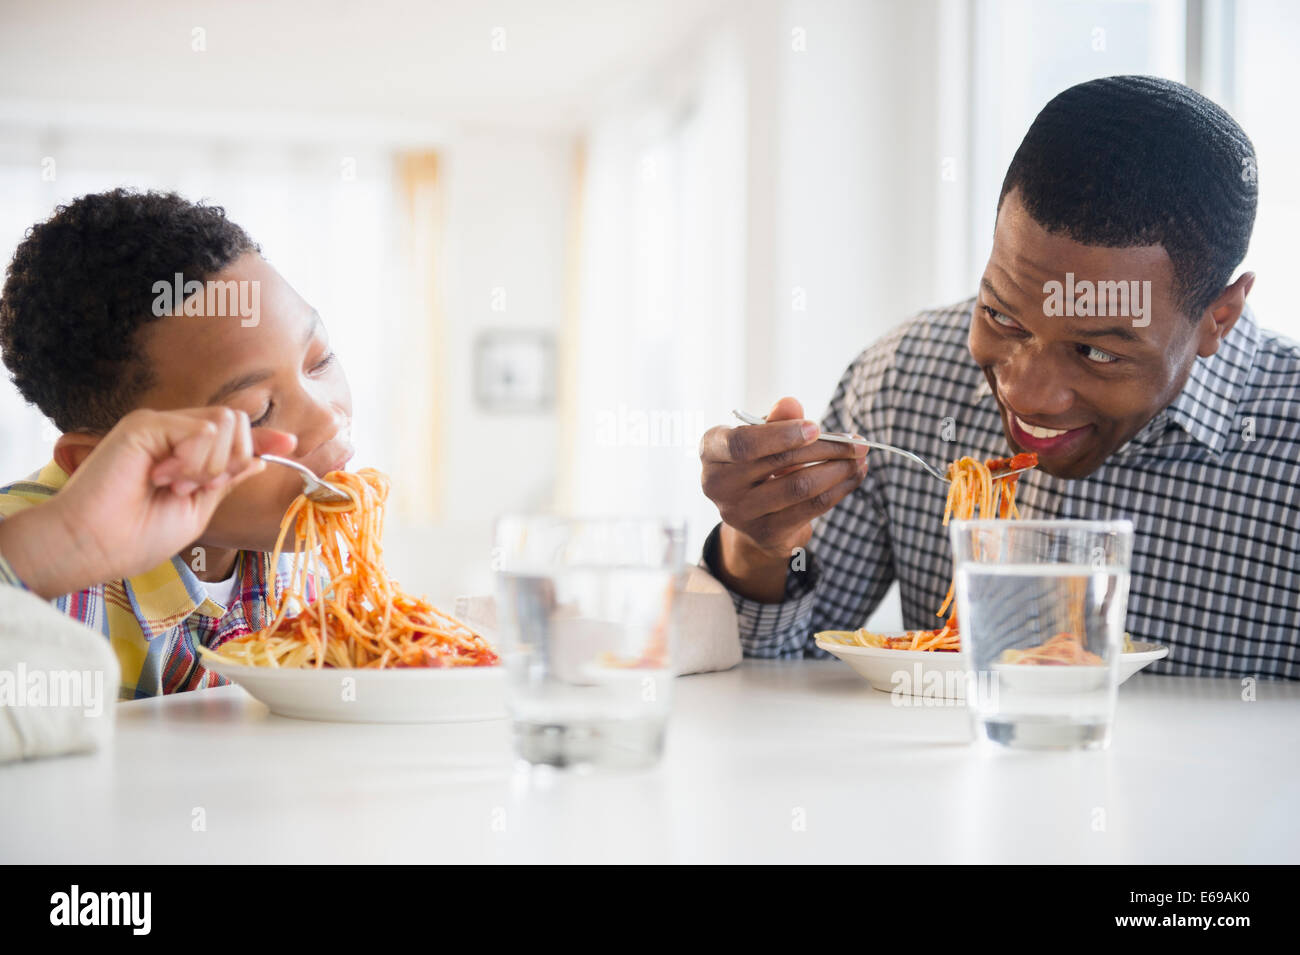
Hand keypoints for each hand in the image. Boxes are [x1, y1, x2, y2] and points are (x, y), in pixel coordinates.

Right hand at [0, 407, 295, 598]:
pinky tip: (163, 478)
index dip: (263, 438)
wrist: (95, 546)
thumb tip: (258, 460)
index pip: (231, 436)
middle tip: (194, 489)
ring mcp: (158, 425)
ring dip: (211, 464)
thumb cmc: (137, 536)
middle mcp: (171, 433)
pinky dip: (196, 460)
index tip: (290, 444)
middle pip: (236, 424)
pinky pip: (203, 429)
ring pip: (224, 423)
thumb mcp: (197, 509)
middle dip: (231, 462)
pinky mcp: (145, 424)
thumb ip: (225, 481)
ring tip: (174, 486)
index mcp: (182, 453)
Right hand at [699, 397, 867, 600]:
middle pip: (778, 462)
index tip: (816, 427)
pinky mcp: (765, 533)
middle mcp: (716, 485)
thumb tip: (790, 404)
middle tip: (856, 442)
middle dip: (825, 448)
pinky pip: (811, 508)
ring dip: (838, 470)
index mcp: (711, 451)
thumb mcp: (763, 437)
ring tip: (859, 459)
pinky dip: (839, 490)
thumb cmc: (758, 464)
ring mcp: (739, 514)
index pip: (743, 443)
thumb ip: (776, 419)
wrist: (753, 516)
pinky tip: (854, 476)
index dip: (781, 434)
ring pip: (799, 487)